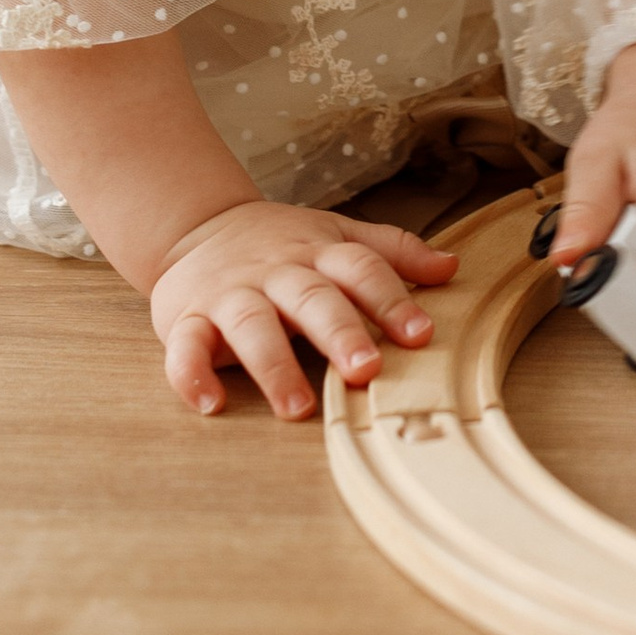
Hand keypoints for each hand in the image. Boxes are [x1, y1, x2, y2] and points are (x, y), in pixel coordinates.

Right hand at [148, 202, 458, 420]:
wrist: (199, 227)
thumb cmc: (283, 244)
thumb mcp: (339, 237)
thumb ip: (393, 252)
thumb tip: (451, 267)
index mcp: (318, 253)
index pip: (360, 269)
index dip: (391, 299)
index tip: (421, 334)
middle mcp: (277, 272)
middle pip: (310, 298)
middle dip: (340, 333)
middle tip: (367, 370)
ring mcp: (230, 294)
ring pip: (251, 324)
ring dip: (274, 365)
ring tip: (298, 407)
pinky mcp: (186, 319)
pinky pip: (185, 346)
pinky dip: (191, 375)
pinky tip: (210, 403)